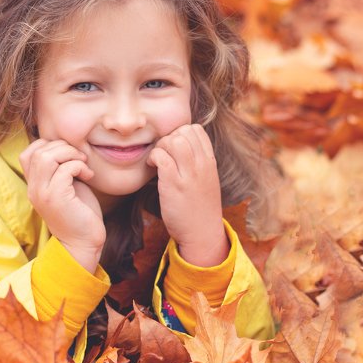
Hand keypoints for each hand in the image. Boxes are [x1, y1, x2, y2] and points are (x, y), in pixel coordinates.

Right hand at [19, 139, 105, 271]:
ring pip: (46, 157)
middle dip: (63, 147)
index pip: (27, 153)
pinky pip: (65, 169)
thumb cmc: (79, 212)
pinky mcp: (56, 198)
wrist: (83, 242)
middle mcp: (33, 189)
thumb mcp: (66, 185)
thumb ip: (60, 167)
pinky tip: (88, 175)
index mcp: (34, 185)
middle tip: (79, 158)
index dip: (48, 145)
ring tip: (82, 163)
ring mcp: (42, 194)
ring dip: (69, 154)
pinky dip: (79, 166)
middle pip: (37, 151)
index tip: (68, 155)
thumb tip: (67, 145)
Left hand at [148, 124, 228, 266]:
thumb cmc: (200, 207)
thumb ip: (197, 161)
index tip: (173, 148)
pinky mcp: (174, 185)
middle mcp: (202, 164)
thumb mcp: (206, 179)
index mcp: (210, 161)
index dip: (179, 133)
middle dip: (168, 139)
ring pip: (173, 140)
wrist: (202, 233)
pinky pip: (161, 157)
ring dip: (160, 147)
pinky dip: (153, 158)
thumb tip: (178, 144)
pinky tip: (153, 168)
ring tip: (158, 161)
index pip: (196, 129)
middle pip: (183, 131)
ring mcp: (189, 174)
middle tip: (163, 155)